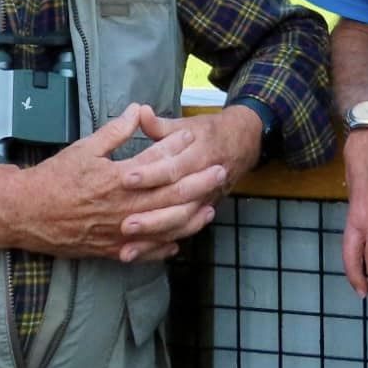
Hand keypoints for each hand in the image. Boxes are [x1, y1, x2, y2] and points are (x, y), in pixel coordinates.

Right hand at [15, 104, 226, 262]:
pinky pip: (144, 252)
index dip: (177, 149)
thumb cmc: (54, 178)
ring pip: (164, 227)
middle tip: (220, 172)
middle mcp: (124, 207)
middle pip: (170, 196)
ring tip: (209, 209)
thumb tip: (137, 111)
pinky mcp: (111, 249)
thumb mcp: (84, 148)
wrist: (27, 213)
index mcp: (118, 179)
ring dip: (189, 218)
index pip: (156, 163)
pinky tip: (176, 244)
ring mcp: (120, 231)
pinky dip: (162, 249)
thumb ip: (114, 132)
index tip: (193, 137)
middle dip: (198, 183)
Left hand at [114, 106, 264, 259]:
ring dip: (154, 236)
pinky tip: (140, 255)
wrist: (243, 144)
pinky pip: (181, 233)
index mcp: (199, 154)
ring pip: (180, 223)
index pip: (173, 167)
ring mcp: (205, 200)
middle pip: (177, 201)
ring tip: (127, 246)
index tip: (126, 179)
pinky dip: (161, 246)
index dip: (150, 174)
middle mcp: (204, 181)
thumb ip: (161, 125)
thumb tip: (140, 112)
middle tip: (125, 224)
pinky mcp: (201, 213)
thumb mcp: (187, 125)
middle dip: (151, 215)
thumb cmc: (208, 133)